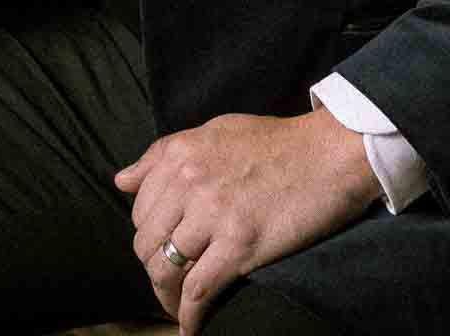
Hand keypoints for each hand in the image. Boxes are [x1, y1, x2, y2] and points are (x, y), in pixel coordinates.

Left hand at [116, 109, 378, 331]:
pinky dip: (190, 316)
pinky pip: (198, 291)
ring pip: (166, 269)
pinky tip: (191, 327)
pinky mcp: (240, 246)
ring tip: (178, 306)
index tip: (163, 248)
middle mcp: (190, 182)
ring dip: (167, 297)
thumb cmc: (275, 142)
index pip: (140, 208)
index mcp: (181, 153)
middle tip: (170, 283)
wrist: (328, 154)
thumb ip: (164, 155)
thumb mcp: (214, 132)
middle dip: (154, 269)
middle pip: (146, 243)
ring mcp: (214, 215)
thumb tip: (121, 180)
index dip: (148, 234)